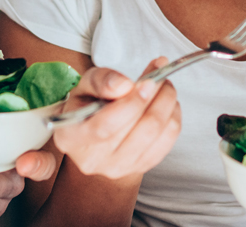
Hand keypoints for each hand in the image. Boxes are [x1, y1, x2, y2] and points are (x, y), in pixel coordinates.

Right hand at [53, 58, 181, 178]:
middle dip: (157, 98)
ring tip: (165, 87)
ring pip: (156, 135)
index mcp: (72, 137)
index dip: (132, 103)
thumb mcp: (85, 85)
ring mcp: (118, 168)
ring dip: (167, 106)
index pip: (107, 126)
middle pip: (138, 131)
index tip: (149, 82)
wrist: (91, 131)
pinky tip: (167, 105)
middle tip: (162, 77)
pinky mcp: (139, 168)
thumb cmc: (86, 105)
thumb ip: (101, 80)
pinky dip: (172, 119)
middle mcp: (94, 160)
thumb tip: (124, 85)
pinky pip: (166, 143)